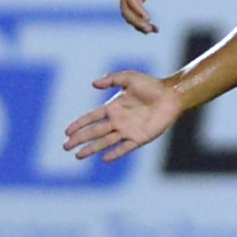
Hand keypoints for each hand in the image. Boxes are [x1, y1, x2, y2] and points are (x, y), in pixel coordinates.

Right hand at [64, 70, 183, 161]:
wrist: (171, 95)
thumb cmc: (151, 85)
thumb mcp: (129, 78)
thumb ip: (112, 79)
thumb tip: (93, 83)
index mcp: (113, 107)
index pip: (91, 118)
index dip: (79, 124)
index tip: (67, 132)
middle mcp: (118, 121)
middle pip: (94, 132)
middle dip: (79, 139)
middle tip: (65, 147)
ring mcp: (127, 131)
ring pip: (105, 142)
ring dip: (91, 149)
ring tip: (78, 156)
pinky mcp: (139, 138)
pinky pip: (124, 148)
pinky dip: (115, 153)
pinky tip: (104, 159)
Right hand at [118, 0, 171, 33]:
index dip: (137, 10)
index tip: (147, 18)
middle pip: (126, 9)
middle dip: (136, 21)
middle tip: (149, 30)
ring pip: (129, 14)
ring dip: (139, 24)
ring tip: (153, 30)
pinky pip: (135, 12)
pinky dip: (142, 21)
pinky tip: (153, 28)